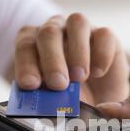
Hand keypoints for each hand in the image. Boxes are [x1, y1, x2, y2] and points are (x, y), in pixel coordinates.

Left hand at [14, 13, 129, 103]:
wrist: (98, 99)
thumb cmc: (69, 98)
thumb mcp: (53, 101)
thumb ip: (45, 99)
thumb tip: (43, 107)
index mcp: (34, 44)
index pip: (25, 47)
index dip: (26, 64)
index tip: (31, 84)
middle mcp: (55, 31)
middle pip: (49, 33)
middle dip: (52, 60)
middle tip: (58, 84)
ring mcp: (80, 31)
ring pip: (77, 23)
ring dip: (77, 51)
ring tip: (80, 78)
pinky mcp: (104, 36)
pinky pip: (104, 34)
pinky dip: (101, 54)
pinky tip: (98, 73)